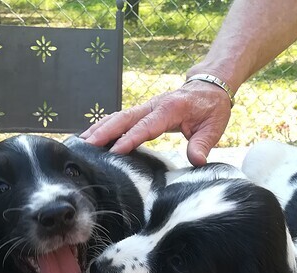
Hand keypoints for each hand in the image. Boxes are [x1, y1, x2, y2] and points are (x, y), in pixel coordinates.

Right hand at [80, 81, 231, 165]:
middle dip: (104, 131)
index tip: (115, 151)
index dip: (130, 138)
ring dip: (100, 127)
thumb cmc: (212, 108)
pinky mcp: (144, 110)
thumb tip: (196, 161)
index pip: (146, 126)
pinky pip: (122, 117)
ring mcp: (147, 106)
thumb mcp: (214, 127)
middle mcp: (154, 105)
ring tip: (82, 141)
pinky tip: (93, 135)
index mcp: (170, 109)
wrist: (210, 87)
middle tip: (86, 145)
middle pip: (124, 118)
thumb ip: (203, 144)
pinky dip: (106, 125)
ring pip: (119, 116)